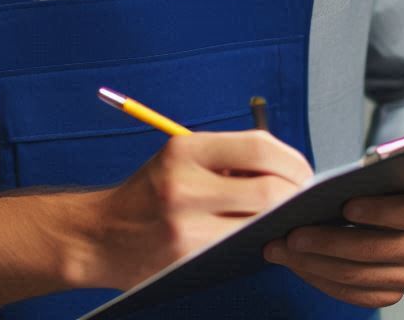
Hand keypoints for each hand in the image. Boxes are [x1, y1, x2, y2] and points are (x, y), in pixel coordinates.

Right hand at [84, 131, 312, 290]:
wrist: (99, 235)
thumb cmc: (149, 194)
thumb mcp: (179, 160)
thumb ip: (227, 160)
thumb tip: (288, 170)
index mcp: (185, 149)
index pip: (259, 147)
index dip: (292, 160)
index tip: (303, 172)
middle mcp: (184, 182)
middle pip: (270, 188)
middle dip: (297, 196)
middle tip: (304, 201)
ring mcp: (186, 223)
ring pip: (261, 222)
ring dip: (282, 221)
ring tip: (285, 218)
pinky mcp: (187, 256)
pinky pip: (242, 247)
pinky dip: (259, 242)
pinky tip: (260, 238)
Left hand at [263, 187, 403, 308]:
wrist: (397, 209)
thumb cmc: (378, 185)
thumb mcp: (377, 174)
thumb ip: (360, 180)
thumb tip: (314, 191)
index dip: (377, 211)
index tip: (345, 205)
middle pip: (371, 250)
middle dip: (326, 242)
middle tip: (291, 233)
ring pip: (355, 275)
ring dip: (312, 263)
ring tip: (280, 249)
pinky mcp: (389, 293)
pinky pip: (351, 293)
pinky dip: (318, 278)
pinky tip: (294, 264)